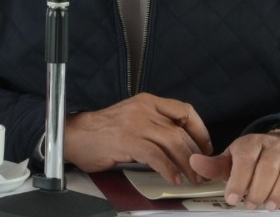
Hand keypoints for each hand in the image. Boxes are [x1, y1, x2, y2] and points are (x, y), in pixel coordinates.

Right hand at [63, 93, 212, 184]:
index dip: (200, 131)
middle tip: (201, 170)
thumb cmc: (102, 132)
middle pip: (181, 131)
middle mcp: (144, 109)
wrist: (74, 135)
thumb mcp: (133, 119)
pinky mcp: (127, 141)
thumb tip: (180, 143)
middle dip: (195, 154)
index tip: (205, 147)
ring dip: (186, 164)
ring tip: (191, 178)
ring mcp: (136, 124)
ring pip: (172, 143)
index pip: (185, 111)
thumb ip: (154, 124)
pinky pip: (156, 156)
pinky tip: (173, 178)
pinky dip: (168, 169)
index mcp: (148, 101)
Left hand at [189, 132, 279, 209]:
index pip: (244, 159)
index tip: (231, 199)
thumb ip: (214, 166)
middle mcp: (271, 146)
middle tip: (250, 205)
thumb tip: (193, 162)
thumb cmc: (250, 157)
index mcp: (250, 144)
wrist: (276, 145)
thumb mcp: (231, 160)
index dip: (238, 180)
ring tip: (267, 206)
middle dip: (258, 189)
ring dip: (276, 191)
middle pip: (267, 167)